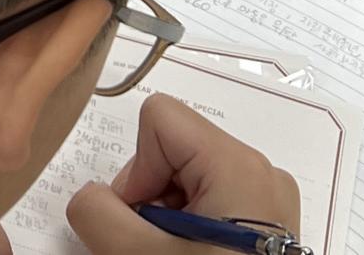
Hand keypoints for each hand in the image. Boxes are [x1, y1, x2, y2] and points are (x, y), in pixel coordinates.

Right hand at [67, 95, 301, 253]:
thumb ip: (96, 210)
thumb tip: (93, 198)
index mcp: (238, 164)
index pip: (159, 121)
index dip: (136, 169)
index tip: (145, 222)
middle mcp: (262, 172)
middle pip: (173, 151)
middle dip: (151, 199)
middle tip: (159, 248)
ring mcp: (271, 200)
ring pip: (187, 180)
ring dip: (167, 220)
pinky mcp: (270, 226)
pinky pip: (210, 203)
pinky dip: (190, 230)